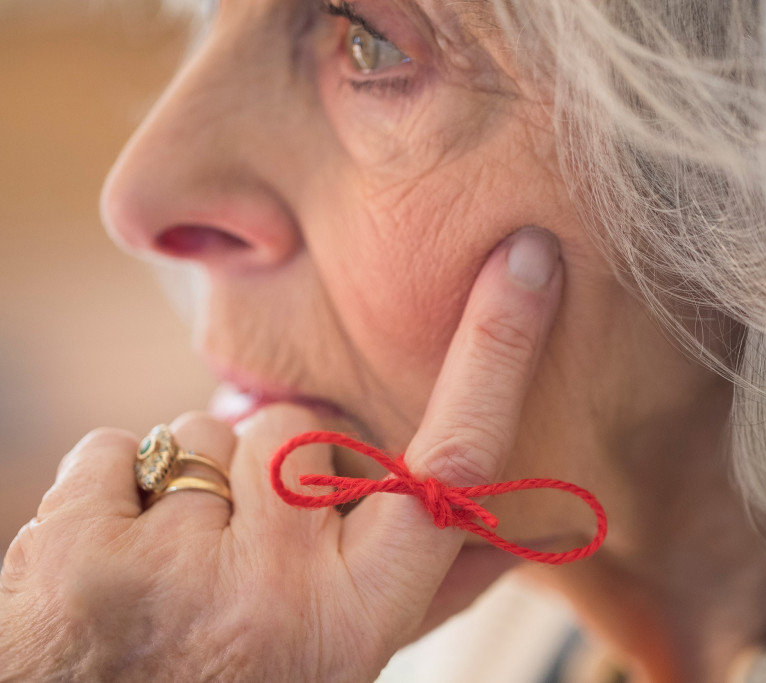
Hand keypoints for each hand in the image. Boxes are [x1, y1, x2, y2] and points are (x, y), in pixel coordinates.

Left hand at [0, 228, 562, 681]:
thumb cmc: (249, 677)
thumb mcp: (348, 648)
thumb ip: (428, 589)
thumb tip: (520, 535)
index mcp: (358, 615)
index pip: (452, 462)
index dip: (497, 353)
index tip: (528, 261)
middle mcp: (276, 593)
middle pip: (297, 427)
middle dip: (269, 466)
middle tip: (244, 549)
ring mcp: (175, 569)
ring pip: (203, 432)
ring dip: (192, 484)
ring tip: (178, 564)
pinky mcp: (80, 548)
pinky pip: (113, 448)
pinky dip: (112, 490)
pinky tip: (117, 557)